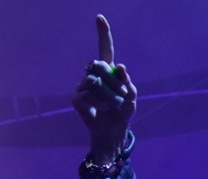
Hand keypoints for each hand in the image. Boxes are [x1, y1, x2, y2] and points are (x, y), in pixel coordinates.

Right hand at [71, 15, 137, 161]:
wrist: (113, 132)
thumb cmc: (122, 113)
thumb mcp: (131, 97)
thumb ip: (127, 81)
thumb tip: (120, 65)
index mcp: (107, 72)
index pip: (104, 49)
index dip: (103, 34)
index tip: (100, 18)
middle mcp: (92, 75)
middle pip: (97, 64)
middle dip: (112, 81)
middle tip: (121, 96)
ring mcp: (82, 87)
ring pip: (94, 81)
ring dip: (108, 94)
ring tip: (112, 105)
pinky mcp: (76, 99)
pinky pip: (88, 94)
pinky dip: (99, 103)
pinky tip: (102, 109)